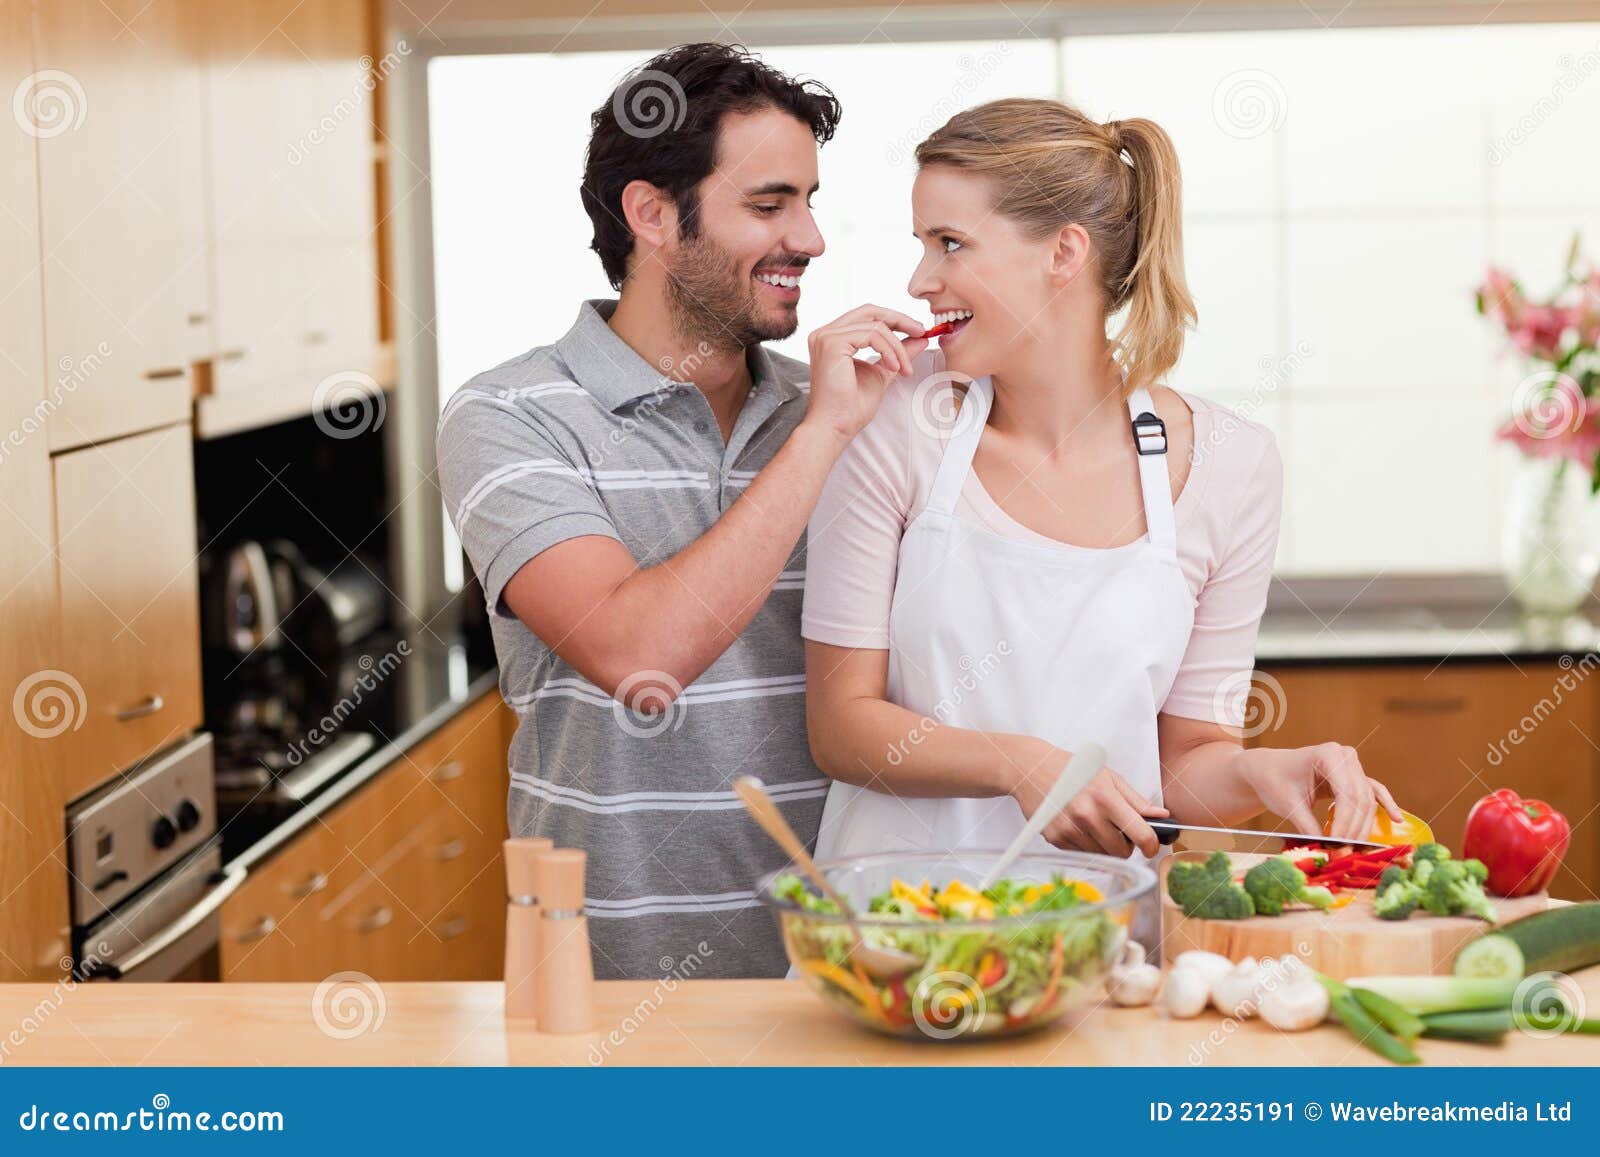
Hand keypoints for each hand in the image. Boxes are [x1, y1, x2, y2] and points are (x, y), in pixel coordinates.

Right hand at [802, 304, 927, 443]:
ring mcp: (826, 336)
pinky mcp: (831, 343)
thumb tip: (920, 337)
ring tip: (904, 369)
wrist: (836, 426)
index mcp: (834, 338)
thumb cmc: (851, 407)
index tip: (917, 331)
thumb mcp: (882, 372)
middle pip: (870, 311)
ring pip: (875, 326)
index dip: (894, 319)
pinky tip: (894, 368)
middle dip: (900, 320)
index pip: (867, 316)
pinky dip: (889, 351)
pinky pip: (871, 335)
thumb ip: (898, 352)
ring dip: (897, 346)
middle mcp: (826, 333)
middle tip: (921, 332)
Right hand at [1011, 754, 1169, 858]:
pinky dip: (1086, 844)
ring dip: (1105, 846)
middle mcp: (1087, 816)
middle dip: (1126, 845)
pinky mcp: (1055, 839)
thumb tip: (1161, 817)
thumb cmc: (1072, 770)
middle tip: (1118, 830)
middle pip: (1122, 851)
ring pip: (1103, 856)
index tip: (1151, 847)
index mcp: (1105, 798)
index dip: (1151, 846)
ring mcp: (1069, 829)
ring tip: (1094, 824)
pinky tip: (1078, 825)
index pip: (1140, 834)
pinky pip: (1083, 853)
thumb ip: (1136, 800)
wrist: (1032, 769)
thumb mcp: (1109, 777)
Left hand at [1238, 742, 1403, 842]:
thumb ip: (1309, 827)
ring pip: (1367, 800)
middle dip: (1353, 828)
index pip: (1347, 795)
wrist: (1268, 769)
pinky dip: (1384, 805)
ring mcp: (1352, 764)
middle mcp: (1345, 756)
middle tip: (1345, 852)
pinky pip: (1373, 792)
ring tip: (1354, 848)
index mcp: (1328, 754)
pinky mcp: (1354, 776)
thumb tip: (1327, 851)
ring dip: (1362, 826)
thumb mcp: (1289, 805)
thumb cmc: (1275, 781)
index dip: (1346, 823)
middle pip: (1359, 799)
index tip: (1338, 845)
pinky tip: (1396, 819)